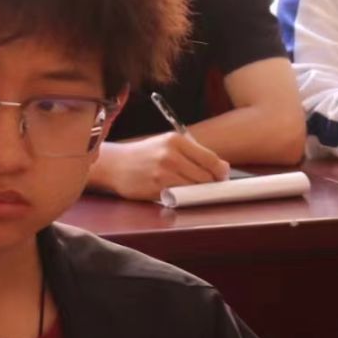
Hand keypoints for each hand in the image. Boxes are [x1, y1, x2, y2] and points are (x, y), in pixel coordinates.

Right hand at [92, 132, 228, 201]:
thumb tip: (223, 167)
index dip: (220, 172)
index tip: (222, 178)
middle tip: (207, 187)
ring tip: (191, 190)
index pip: (211, 159)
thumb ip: (194, 154)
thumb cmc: (145, 155)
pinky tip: (177, 193)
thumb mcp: (168, 145)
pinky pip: (181, 196)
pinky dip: (183, 197)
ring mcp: (163, 172)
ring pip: (195, 188)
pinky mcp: (156, 188)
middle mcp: (171, 155)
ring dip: (198, 192)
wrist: (114, 164)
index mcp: (177, 140)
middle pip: (206, 176)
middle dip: (210, 184)